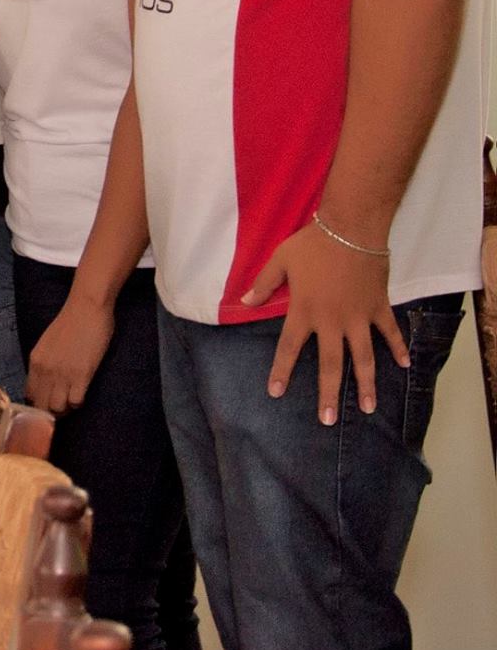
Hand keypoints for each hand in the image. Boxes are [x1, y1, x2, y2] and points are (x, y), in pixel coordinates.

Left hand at [26, 293, 113, 413]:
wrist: (86, 309)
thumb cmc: (69, 324)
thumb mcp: (47, 345)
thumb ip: (43, 363)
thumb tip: (45, 382)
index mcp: (34, 362)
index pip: (29, 395)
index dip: (38, 403)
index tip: (48, 404)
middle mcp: (44, 371)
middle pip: (41, 406)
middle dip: (51, 412)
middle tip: (62, 408)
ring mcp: (62, 374)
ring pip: (57, 408)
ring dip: (65, 409)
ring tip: (72, 401)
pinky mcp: (81, 375)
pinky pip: (75, 402)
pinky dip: (78, 403)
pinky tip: (82, 394)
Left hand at [242, 218, 406, 424]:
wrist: (350, 229)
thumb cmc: (312, 244)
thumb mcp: (280, 261)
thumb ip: (263, 284)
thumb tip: (244, 301)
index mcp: (304, 312)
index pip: (289, 348)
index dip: (281, 371)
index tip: (275, 393)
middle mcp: (332, 321)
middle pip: (331, 364)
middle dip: (329, 394)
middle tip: (327, 420)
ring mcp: (358, 317)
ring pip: (364, 357)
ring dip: (367, 384)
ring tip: (370, 408)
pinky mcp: (379, 307)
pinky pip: (390, 332)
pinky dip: (398, 347)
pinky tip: (405, 365)